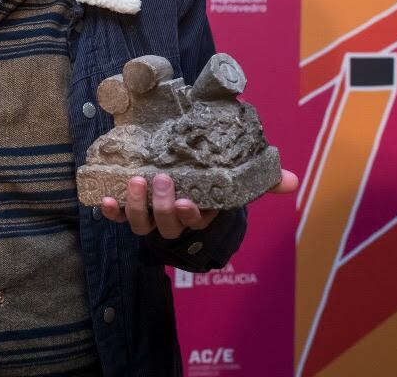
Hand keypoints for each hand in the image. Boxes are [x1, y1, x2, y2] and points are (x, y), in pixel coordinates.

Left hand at [100, 169, 299, 238]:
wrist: (183, 172)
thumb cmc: (212, 177)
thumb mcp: (237, 177)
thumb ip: (263, 179)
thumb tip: (291, 181)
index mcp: (200, 212)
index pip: (197, 220)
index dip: (191, 214)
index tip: (189, 201)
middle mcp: (174, 219)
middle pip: (168, 224)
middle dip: (164, 205)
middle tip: (160, 180)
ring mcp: (151, 217)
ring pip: (142, 224)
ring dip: (136, 206)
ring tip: (135, 181)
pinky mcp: (130, 210)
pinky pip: (118, 218)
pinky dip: (111, 211)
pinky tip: (105, 199)